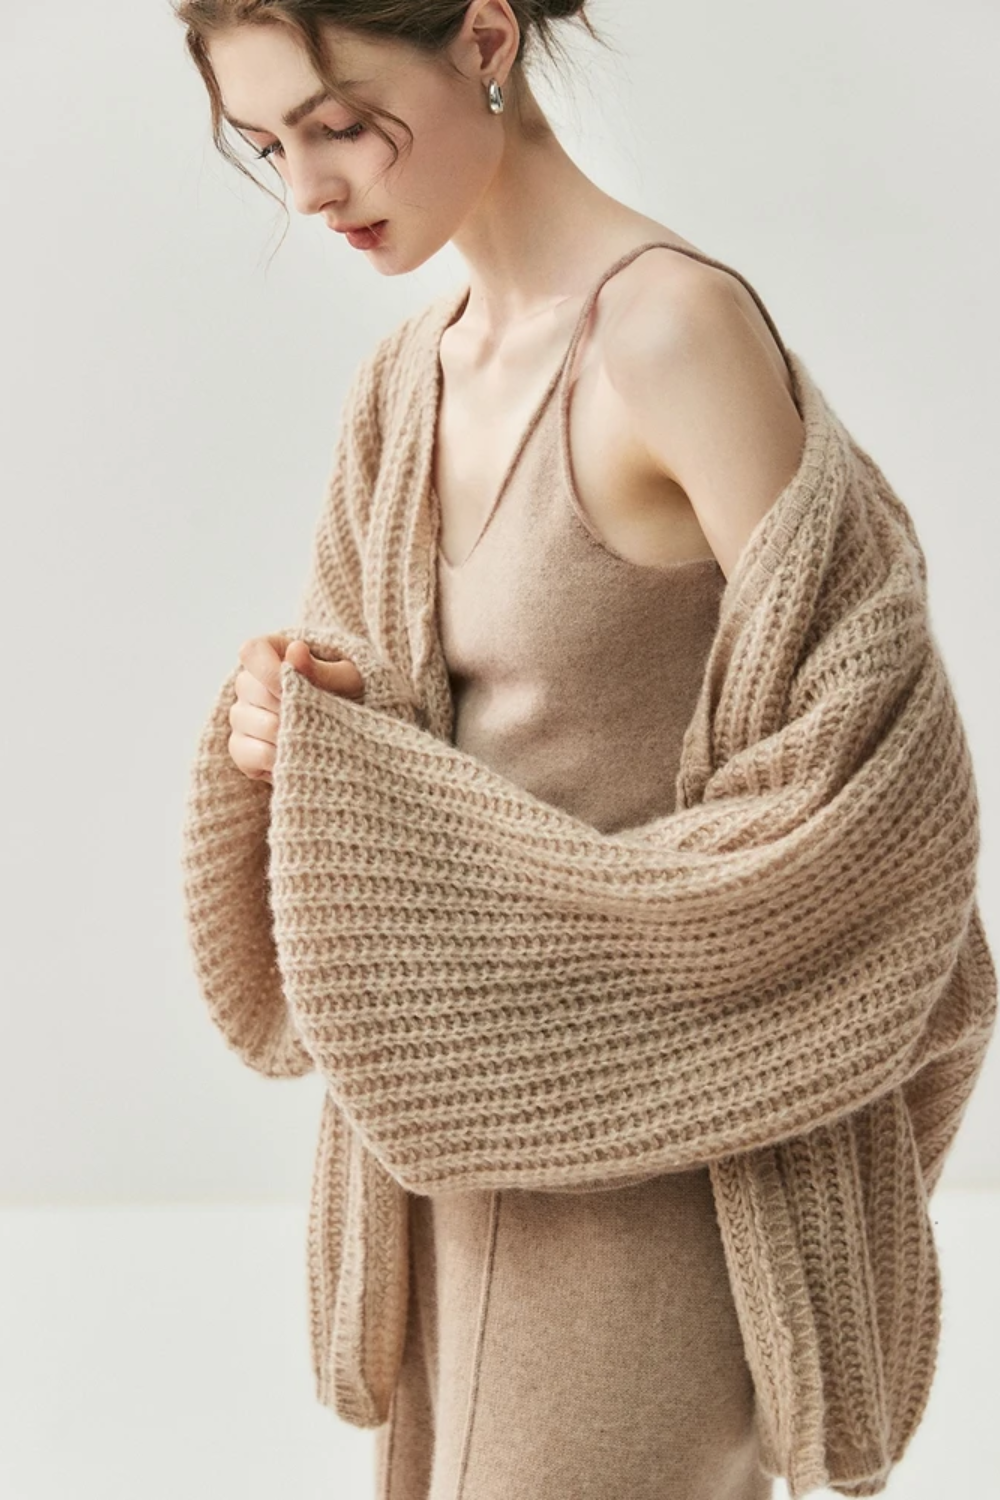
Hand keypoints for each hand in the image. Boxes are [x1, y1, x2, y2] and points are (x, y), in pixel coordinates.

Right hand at [227, 634, 363, 785]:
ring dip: (284, 734)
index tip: (299, 685)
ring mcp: (241, 716)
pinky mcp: (242, 748)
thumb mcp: (347, 680)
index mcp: (272, 653)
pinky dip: (274, 758)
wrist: (354, 731)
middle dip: (286, 706)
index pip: (252, 651)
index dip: (271, 670)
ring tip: (311, 737)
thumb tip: (296, 649)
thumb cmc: (350, 695)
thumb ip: (321, 668)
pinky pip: (246, 753)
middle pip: (250, 690)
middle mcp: (249, 683)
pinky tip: (297, 756)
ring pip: (249, 722)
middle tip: (316, 715)